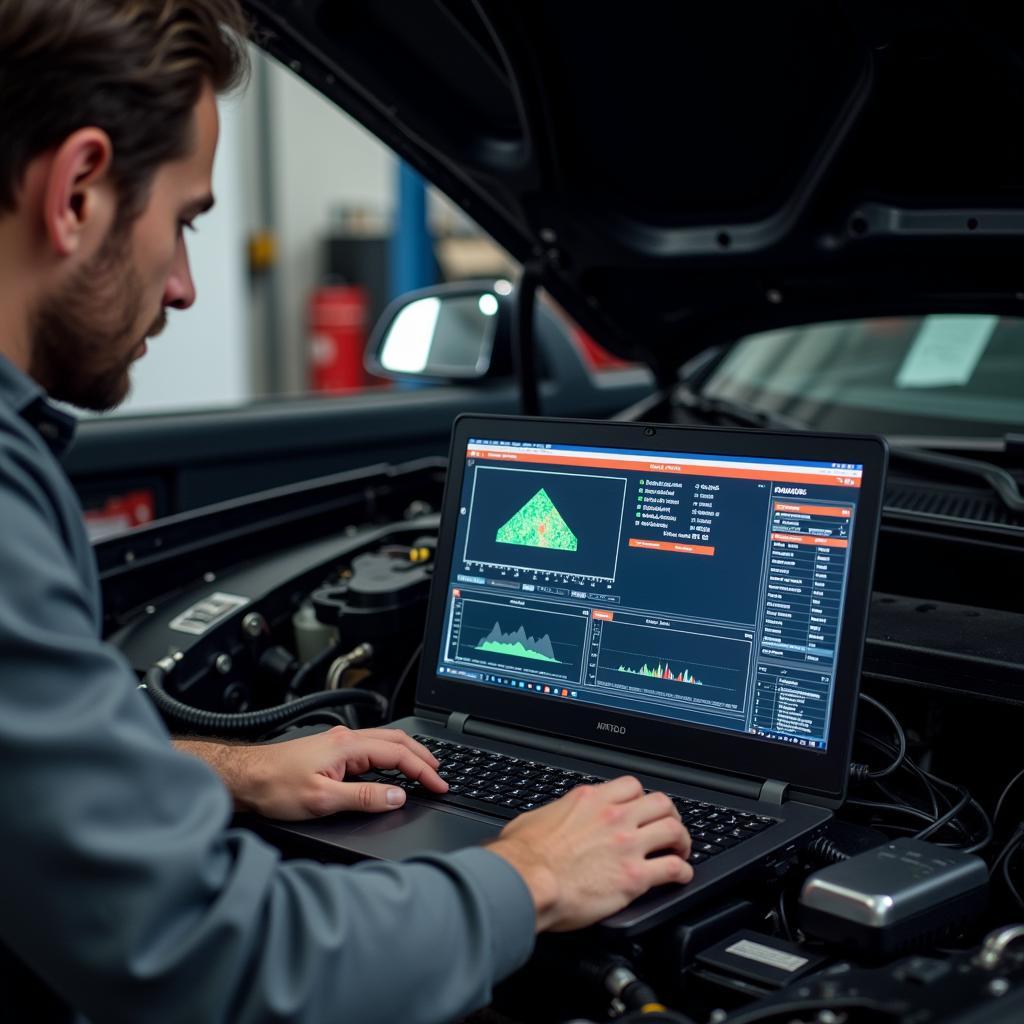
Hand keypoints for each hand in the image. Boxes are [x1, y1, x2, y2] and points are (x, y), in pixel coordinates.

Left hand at [177, 727, 447, 820]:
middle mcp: (345, 739)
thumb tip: (397, 797)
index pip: (398, 755)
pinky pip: (370, 749)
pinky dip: (390, 757)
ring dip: (407, 754)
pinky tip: (390, 768)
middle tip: (440, 774)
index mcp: (348, 746)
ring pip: (383, 742)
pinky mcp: (330, 751)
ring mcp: (337, 743)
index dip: (422, 771)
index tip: (439, 785)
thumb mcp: (323, 800)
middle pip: (396, 741)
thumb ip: (364, 798)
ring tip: (423, 769)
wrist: (244, 779)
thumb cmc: (275, 787)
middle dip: (422, 756)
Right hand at [488, 776, 691, 931]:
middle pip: (661, 803)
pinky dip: (682, 872)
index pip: (631, 786)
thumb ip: (554, 815)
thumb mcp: (535, 819)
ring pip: (674, 830)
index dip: (641, 799)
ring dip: (682, 841)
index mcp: (590, 800)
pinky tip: (680, 877)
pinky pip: (673, 869)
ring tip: (680, 851)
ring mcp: (627, 845)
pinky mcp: (634, 877)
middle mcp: (614, 817)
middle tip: (668, 828)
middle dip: (669, 815)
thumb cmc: (523, 857)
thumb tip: (550, 821)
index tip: (642, 811)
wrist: (527, 882)